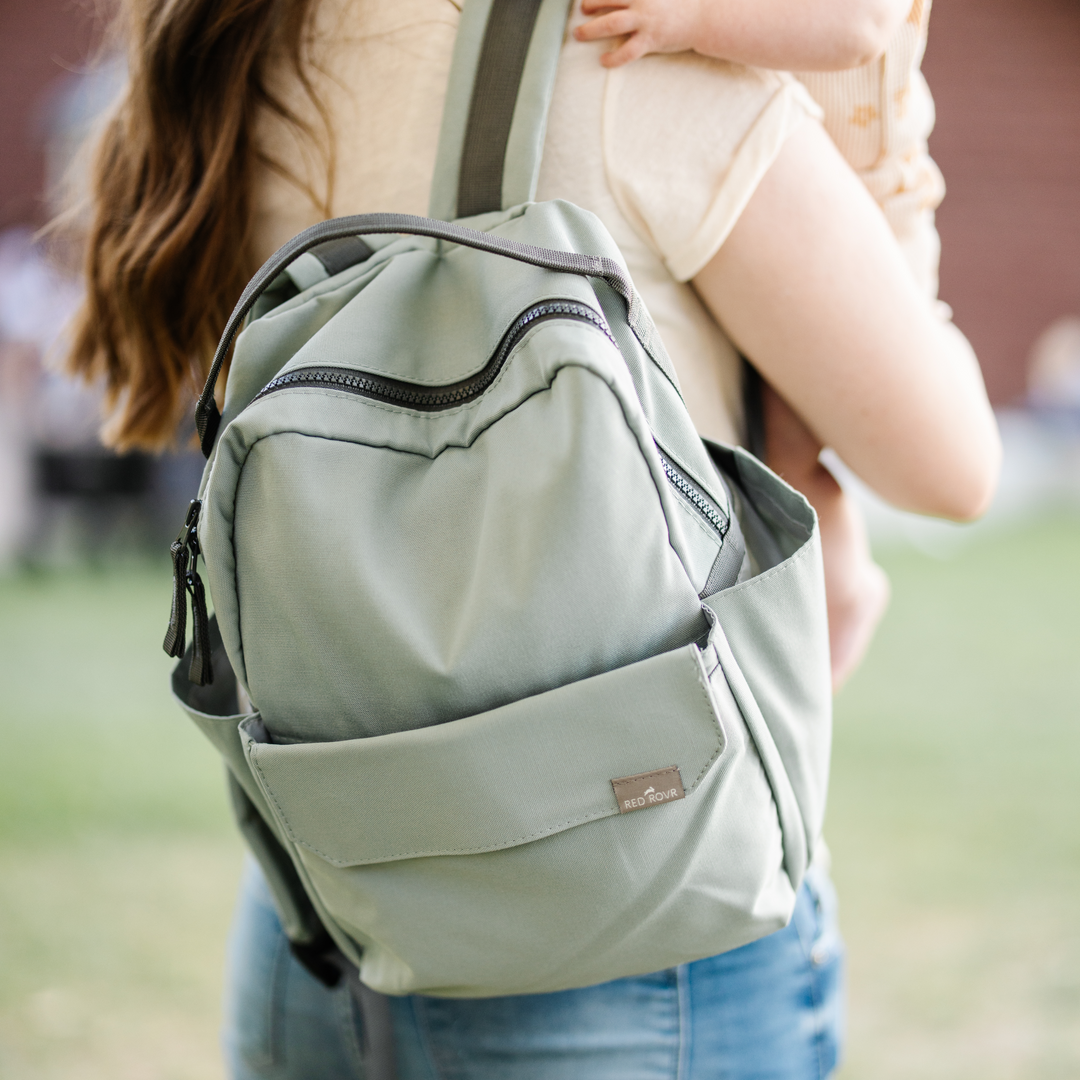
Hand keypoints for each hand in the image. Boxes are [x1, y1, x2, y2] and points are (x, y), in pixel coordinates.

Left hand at [574, 0, 700, 67]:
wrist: (704, 17)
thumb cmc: (683, 2)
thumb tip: (629, 1)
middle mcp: (641, 1)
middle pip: (608, 0)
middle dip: (591, 4)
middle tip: (582, 10)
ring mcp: (645, 20)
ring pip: (611, 24)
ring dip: (591, 29)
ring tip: (579, 34)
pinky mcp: (650, 40)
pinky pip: (627, 51)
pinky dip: (613, 57)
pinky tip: (604, 60)